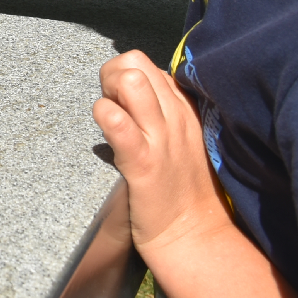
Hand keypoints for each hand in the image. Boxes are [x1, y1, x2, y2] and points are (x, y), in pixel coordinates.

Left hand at [93, 50, 231, 258]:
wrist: (194, 235)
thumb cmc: (179, 186)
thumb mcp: (179, 138)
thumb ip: (160, 110)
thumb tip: (128, 89)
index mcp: (184, 108)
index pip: (146, 64)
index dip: (123, 76)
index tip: (120, 104)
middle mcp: (175, 116)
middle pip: (134, 62)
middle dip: (110, 76)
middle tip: (110, 108)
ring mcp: (161, 138)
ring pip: (129, 80)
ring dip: (106, 94)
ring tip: (109, 121)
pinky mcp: (143, 162)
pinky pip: (117, 123)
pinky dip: (104, 118)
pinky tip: (105, 135)